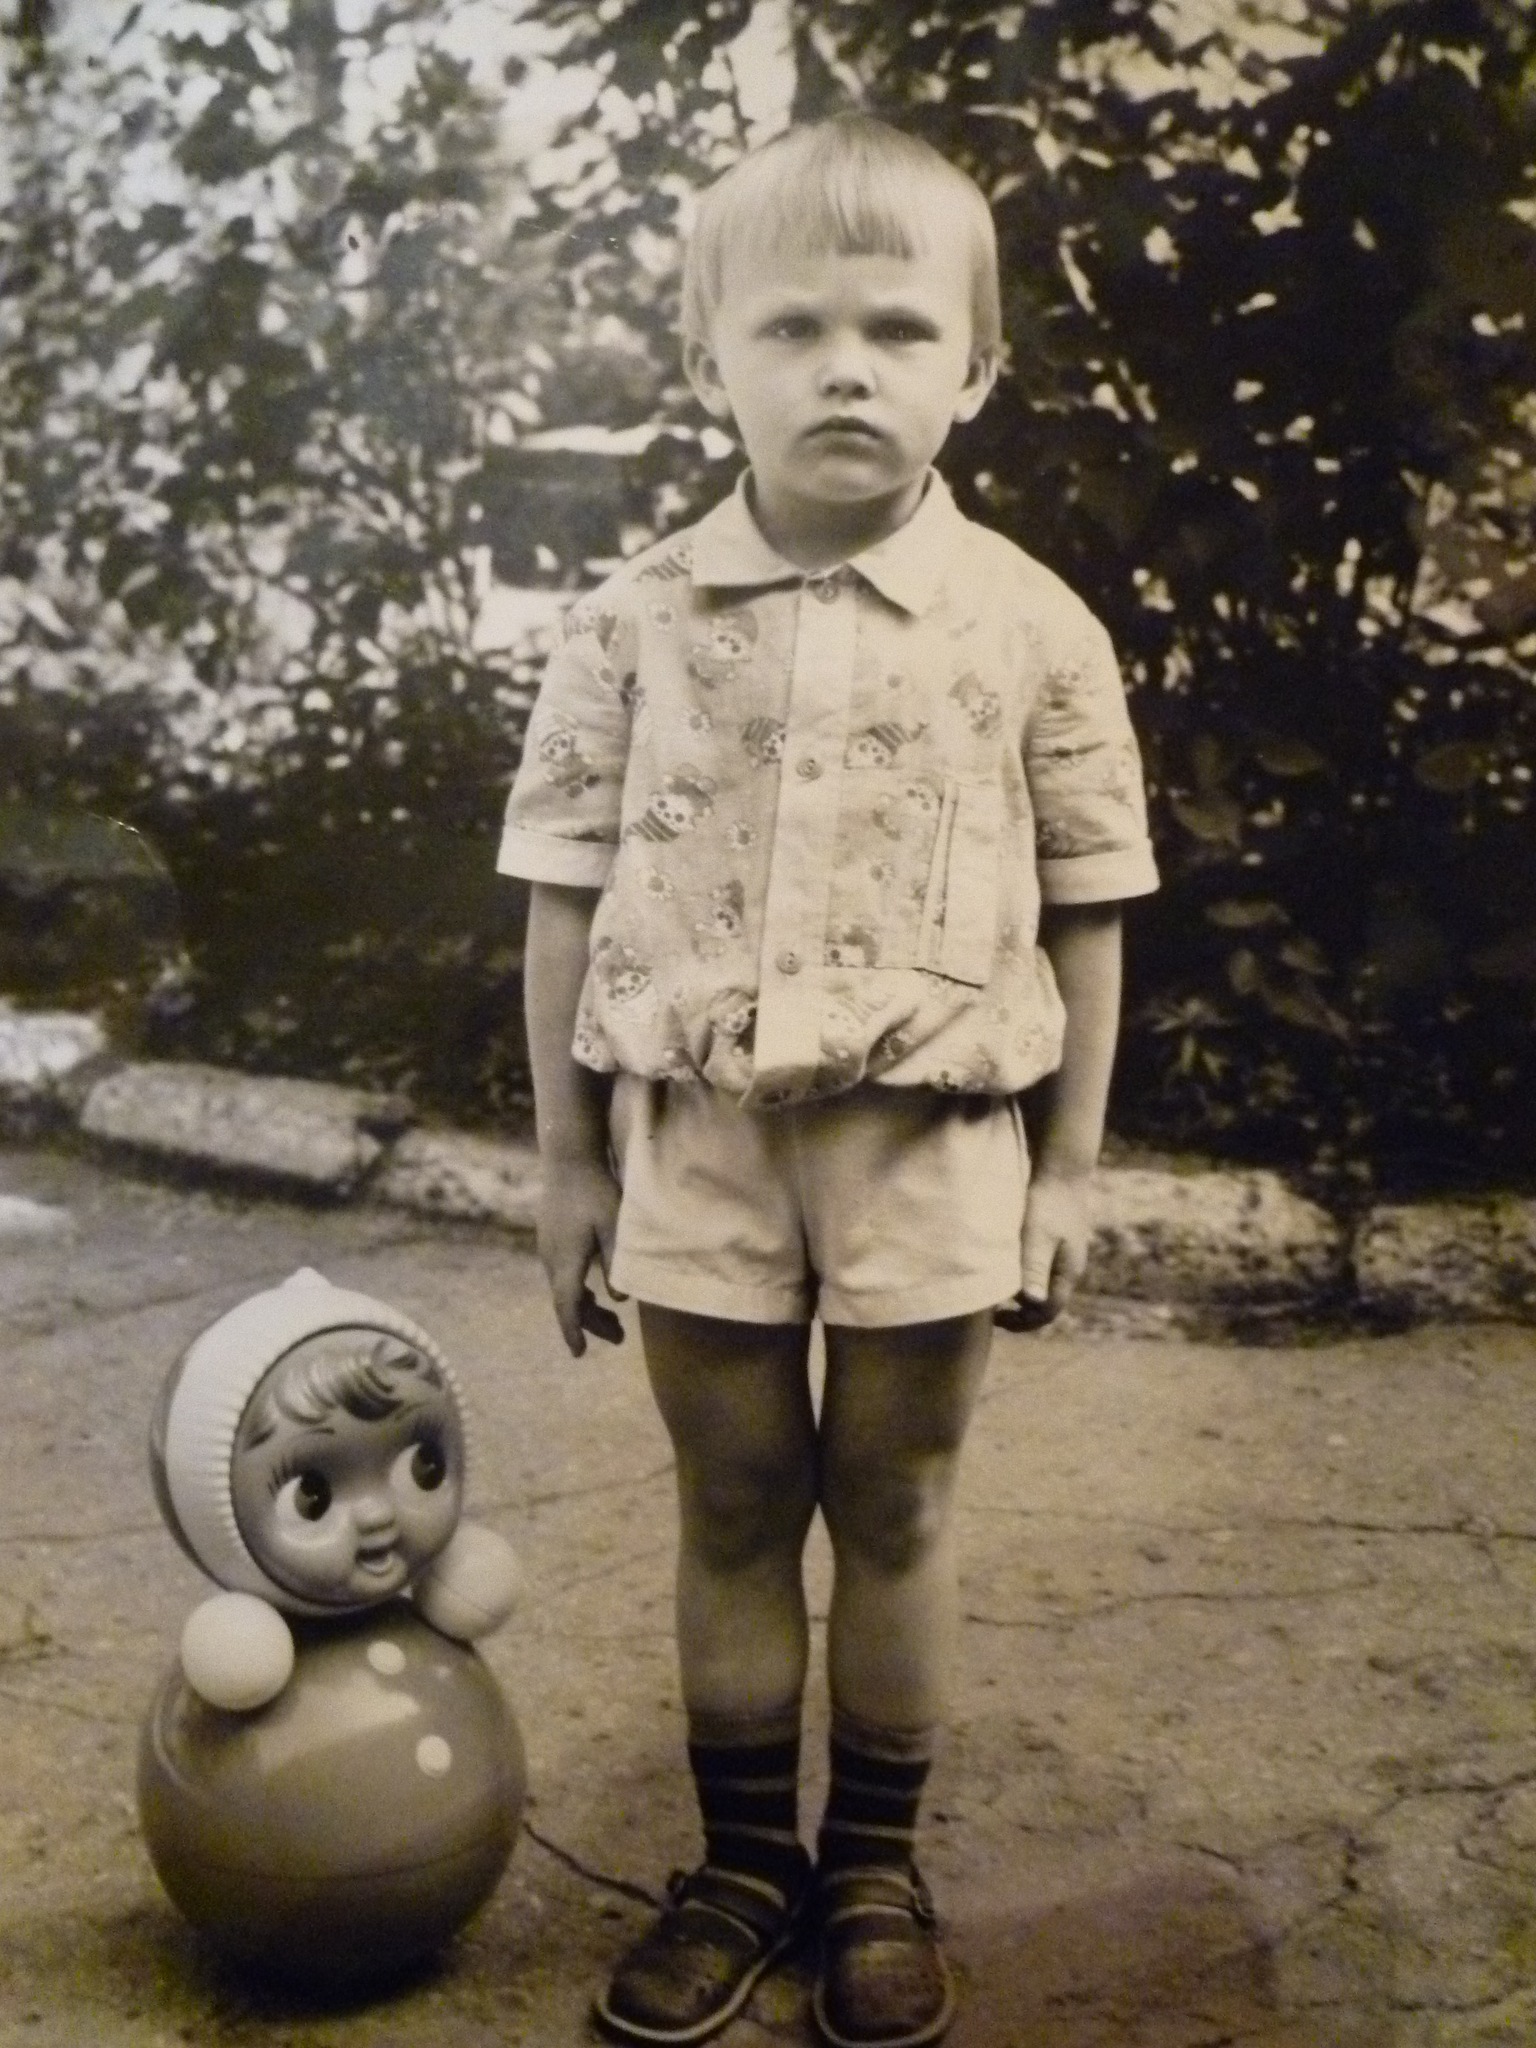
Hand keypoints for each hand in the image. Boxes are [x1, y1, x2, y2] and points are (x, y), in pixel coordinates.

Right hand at [537, 1156, 626, 1355]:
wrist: (568, 1159)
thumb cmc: (595, 1190)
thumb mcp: (614, 1227)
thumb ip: (616, 1263)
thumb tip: (618, 1300)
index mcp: (566, 1260)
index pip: (567, 1306)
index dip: (574, 1331)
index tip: (579, 1354)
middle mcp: (552, 1259)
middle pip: (568, 1302)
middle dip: (591, 1324)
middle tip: (620, 1338)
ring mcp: (548, 1248)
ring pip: (565, 1288)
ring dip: (588, 1307)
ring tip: (614, 1322)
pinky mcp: (551, 1238)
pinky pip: (562, 1275)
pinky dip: (579, 1290)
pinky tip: (595, 1291)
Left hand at [996, 1171, 1093, 1331]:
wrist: (1062, 1169)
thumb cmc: (1049, 1201)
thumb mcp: (1038, 1235)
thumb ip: (1035, 1267)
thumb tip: (1033, 1302)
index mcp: (1067, 1272)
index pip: (1048, 1312)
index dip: (1023, 1323)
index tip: (997, 1320)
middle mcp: (1069, 1268)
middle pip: (1047, 1303)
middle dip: (1022, 1314)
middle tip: (993, 1313)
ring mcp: (1064, 1255)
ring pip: (1044, 1287)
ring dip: (1022, 1295)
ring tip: (996, 1293)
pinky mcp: (1056, 1242)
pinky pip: (1040, 1270)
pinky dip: (1024, 1278)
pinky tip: (1006, 1269)